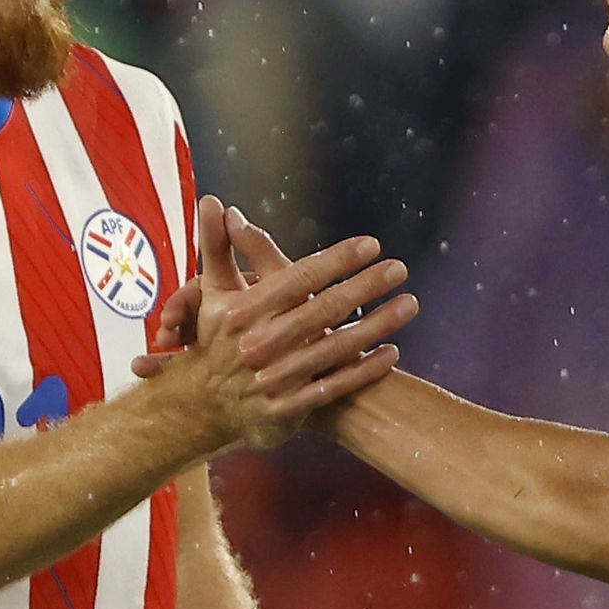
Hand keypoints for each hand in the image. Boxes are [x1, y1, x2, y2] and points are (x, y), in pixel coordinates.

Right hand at [143, 196, 409, 453]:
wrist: (199, 408)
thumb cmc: (213, 341)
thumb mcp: (210, 293)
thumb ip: (217, 245)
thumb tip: (214, 200)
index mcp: (244, 312)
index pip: (298, 278)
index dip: (336, 260)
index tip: (371, 244)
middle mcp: (260, 344)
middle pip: (322, 310)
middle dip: (365, 287)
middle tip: (400, 268)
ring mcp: (275, 378)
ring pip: (334, 348)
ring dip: (376, 325)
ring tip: (409, 304)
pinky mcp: (288, 408)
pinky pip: (333, 386)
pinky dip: (363, 370)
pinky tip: (392, 352)